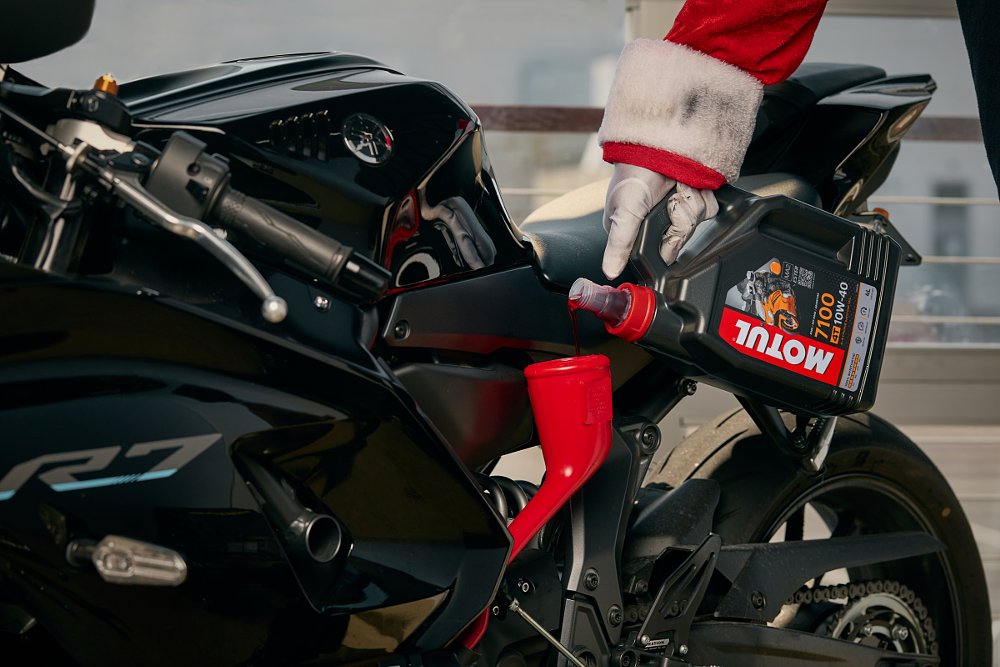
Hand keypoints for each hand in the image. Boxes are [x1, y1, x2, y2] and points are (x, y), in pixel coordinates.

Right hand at [602, 164, 718, 278]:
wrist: (658, 145)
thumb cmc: (633, 175)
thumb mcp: (623, 214)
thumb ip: (618, 245)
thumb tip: (610, 271)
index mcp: (633, 231)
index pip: (655, 254)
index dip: (664, 242)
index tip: (659, 225)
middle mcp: (656, 225)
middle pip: (678, 239)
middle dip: (677, 218)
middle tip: (667, 199)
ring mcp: (677, 211)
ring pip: (694, 223)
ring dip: (688, 203)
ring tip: (676, 186)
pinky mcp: (694, 200)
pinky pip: (707, 210)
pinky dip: (700, 195)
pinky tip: (687, 183)